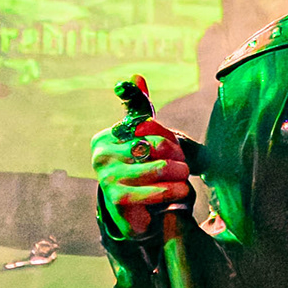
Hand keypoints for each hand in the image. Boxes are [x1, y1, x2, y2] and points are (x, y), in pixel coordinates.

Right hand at [91, 76, 190, 236]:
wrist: (132, 212)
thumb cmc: (139, 168)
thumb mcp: (140, 138)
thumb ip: (138, 108)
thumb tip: (136, 76)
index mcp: (106, 137)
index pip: (145, 125)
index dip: (167, 136)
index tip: (177, 148)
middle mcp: (101, 155)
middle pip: (152, 145)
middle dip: (175, 155)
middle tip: (185, 164)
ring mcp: (106, 177)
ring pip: (156, 168)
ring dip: (177, 173)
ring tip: (185, 176)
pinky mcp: (117, 198)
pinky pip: (152, 190)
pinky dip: (171, 190)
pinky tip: (181, 190)